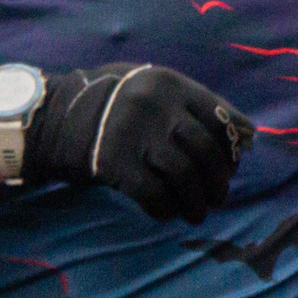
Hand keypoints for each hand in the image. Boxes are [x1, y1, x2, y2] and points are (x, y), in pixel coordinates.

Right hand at [23, 63, 254, 222]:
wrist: (54, 117)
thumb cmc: (110, 102)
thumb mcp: (148, 88)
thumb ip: (187, 105)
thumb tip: (242, 134)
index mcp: (169, 84)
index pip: (220, 117)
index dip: (233, 147)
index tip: (233, 166)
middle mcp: (156, 106)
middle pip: (205, 150)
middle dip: (219, 180)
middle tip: (218, 197)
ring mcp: (135, 135)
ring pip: (185, 176)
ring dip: (196, 202)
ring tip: (197, 213)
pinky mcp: (116, 164)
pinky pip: (155, 196)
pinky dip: (166, 210)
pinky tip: (166, 213)